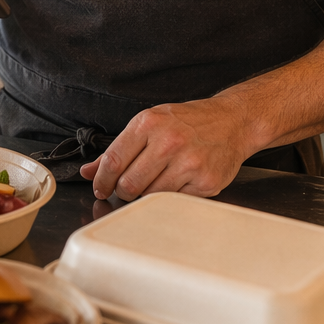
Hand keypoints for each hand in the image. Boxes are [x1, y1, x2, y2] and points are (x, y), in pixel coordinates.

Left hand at [79, 96, 255, 200]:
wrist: (232, 121)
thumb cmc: (189, 121)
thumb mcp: (150, 123)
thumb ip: (119, 148)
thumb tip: (90, 171)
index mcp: (149, 123)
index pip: (113, 161)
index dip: (101, 180)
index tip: (100, 187)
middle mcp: (168, 141)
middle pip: (128, 184)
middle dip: (123, 191)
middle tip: (129, 187)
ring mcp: (188, 163)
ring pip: (150, 196)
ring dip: (146, 195)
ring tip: (156, 181)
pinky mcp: (205, 182)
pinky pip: (174, 201)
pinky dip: (171, 197)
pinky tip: (178, 181)